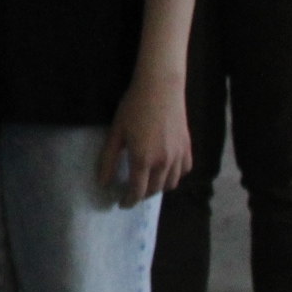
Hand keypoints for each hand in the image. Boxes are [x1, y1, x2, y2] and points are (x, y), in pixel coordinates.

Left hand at [98, 73, 190, 206]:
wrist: (160, 88)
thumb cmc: (133, 108)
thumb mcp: (116, 133)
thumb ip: (108, 159)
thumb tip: (103, 183)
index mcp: (143, 159)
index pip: (137, 191)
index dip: (128, 201)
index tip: (121, 204)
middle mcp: (164, 162)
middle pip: (154, 190)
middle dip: (141, 195)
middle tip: (131, 193)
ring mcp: (179, 156)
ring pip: (171, 184)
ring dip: (158, 188)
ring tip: (147, 183)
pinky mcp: (188, 148)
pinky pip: (184, 171)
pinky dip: (174, 176)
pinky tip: (165, 171)